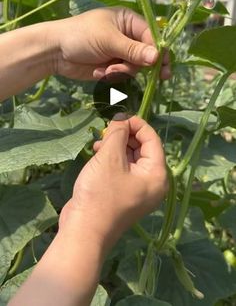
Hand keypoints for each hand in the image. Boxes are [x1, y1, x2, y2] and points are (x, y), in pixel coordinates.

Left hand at [52, 7, 169, 79]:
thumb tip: (157, 57)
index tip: (162, 68)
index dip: (158, 52)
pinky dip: (111, 76)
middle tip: (129, 72)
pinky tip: (98, 73)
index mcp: (129, 21)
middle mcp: (127, 36)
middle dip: (135, 65)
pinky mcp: (111, 66)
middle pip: (145, 55)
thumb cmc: (81, 36)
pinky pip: (121, 75)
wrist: (54, 52)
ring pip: (134, 67)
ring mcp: (119, 52)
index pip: (152, 36)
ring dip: (121, 71)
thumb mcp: (108, 40)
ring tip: (106, 70)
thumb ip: (133, 50)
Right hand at [60, 115, 167, 249]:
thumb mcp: (110, 157)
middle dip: (124, 136)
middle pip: (142, 148)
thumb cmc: (100, 193)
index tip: (118, 116)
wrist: (84, 231)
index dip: (136, 123)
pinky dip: (111, 159)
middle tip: (105, 131)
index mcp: (157, 174)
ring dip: (115, 146)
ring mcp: (138, 190)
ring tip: (98, 144)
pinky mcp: (124, 194)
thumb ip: (118, 133)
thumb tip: (122, 117)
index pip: (152, 139)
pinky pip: (122, 169)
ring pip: (130, 158)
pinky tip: (96, 154)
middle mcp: (152, 182)